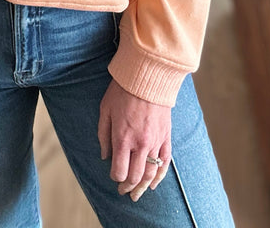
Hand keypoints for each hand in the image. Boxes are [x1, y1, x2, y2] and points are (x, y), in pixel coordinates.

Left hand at [98, 79, 170, 201]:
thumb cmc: (122, 91)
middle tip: (123, 191)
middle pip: (135, 176)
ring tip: (137, 194)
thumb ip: (103, 135)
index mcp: (123, 138)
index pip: (120, 171)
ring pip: (151, 173)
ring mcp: (155, 142)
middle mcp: (140, 144)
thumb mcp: (105, 110)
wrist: (147, 75)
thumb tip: (105, 156)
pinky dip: (160, 176)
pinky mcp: (166, 137)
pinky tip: (154, 184)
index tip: (114, 177)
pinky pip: (165, 162)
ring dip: (143, 187)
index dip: (116, 178)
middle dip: (128, 187)